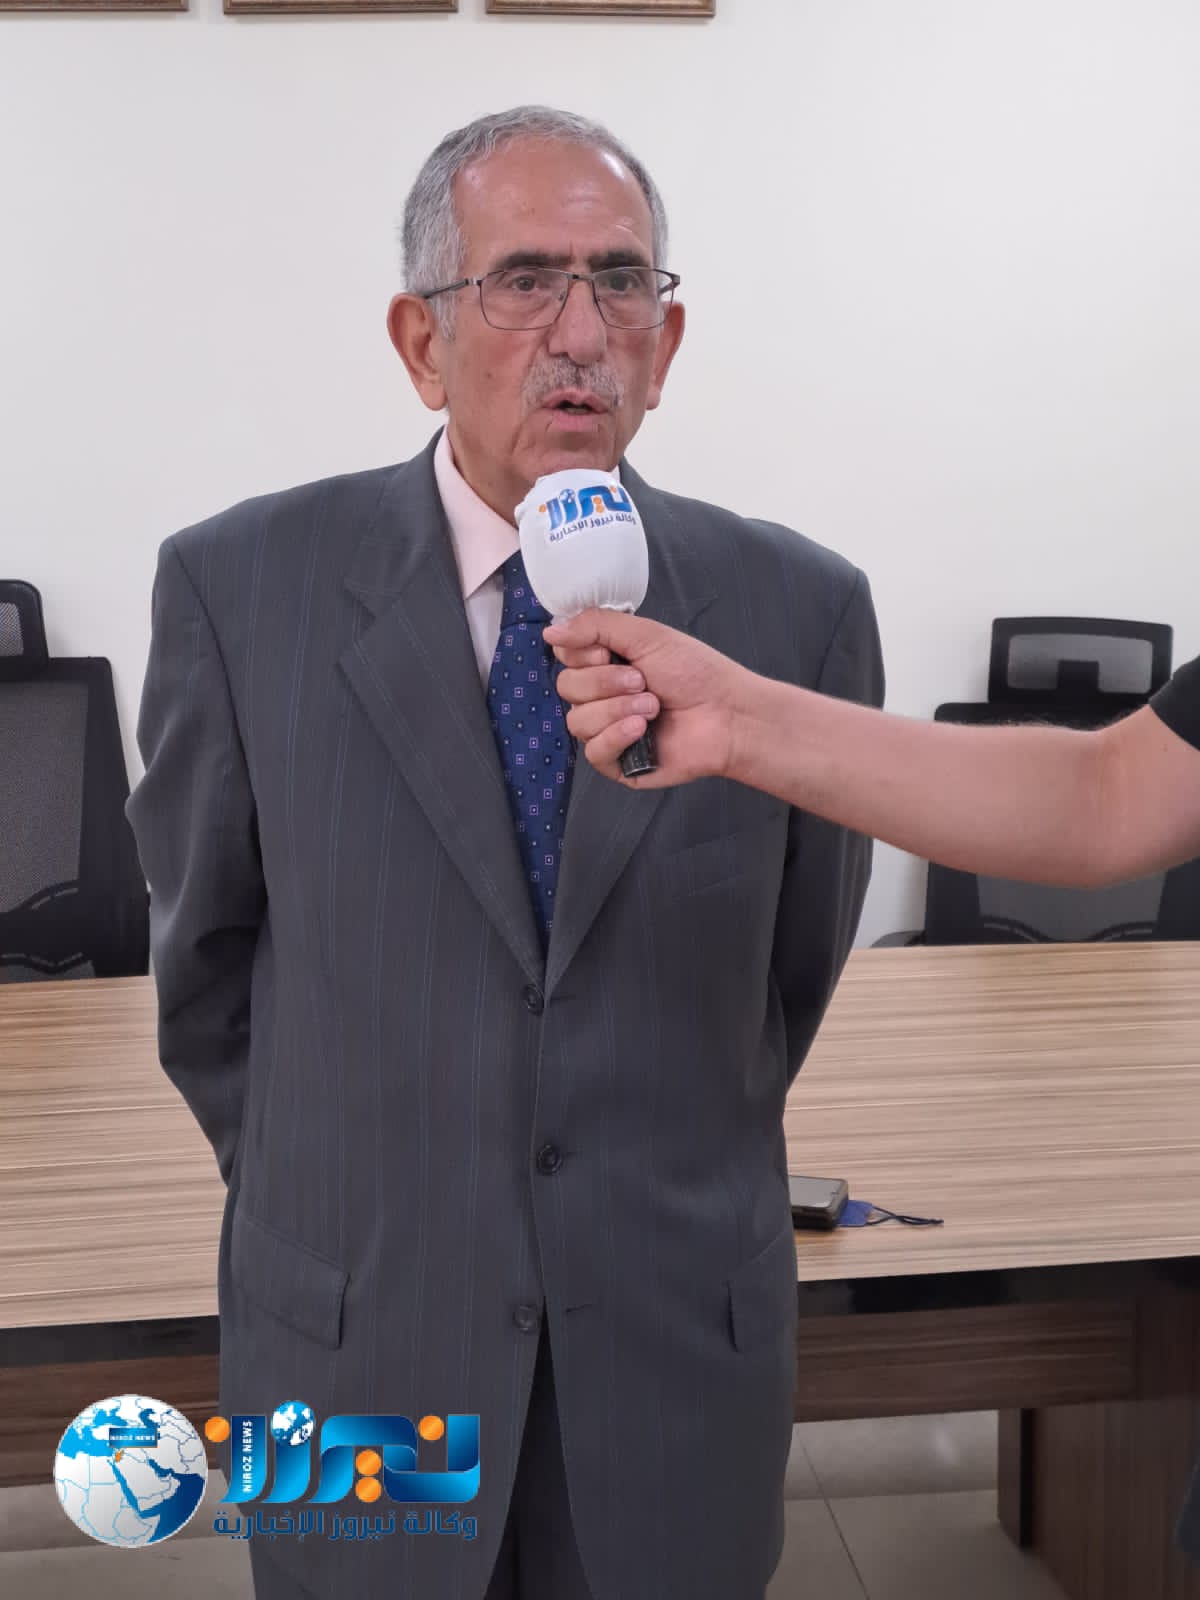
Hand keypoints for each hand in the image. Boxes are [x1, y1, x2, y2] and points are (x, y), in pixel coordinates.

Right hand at [545, 609, 750, 787]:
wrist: (727, 714)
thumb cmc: (695, 672)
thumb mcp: (646, 635)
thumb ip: (595, 625)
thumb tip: (550, 630)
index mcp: (606, 663)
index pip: (564, 656)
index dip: (583, 654)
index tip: (610, 653)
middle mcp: (601, 696)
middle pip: (566, 687)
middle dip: (605, 682)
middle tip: (643, 681)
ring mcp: (607, 730)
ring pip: (577, 721)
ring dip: (616, 709)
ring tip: (653, 707)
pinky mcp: (617, 762)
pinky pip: (593, 751)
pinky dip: (617, 736)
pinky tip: (643, 730)